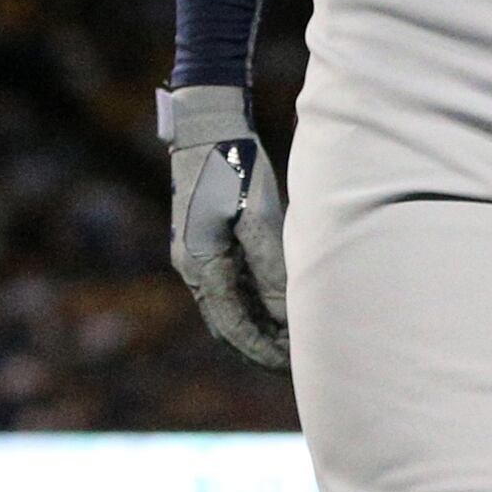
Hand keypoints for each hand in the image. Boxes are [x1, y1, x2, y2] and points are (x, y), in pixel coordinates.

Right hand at [162, 83, 288, 369]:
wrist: (206, 124)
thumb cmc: (234, 165)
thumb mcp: (257, 215)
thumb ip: (271, 267)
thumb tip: (289, 314)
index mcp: (200, 265)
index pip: (234, 328)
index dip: (263, 351)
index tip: (293, 367)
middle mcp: (193, 267)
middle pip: (228, 325)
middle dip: (261, 347)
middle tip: (298, 363)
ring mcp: (198, 255)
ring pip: (230, 308)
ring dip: (259, 327)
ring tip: (294, 342)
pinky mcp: (208, 241)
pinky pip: (231, 286)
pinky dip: (255, 304)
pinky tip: (280, 307)